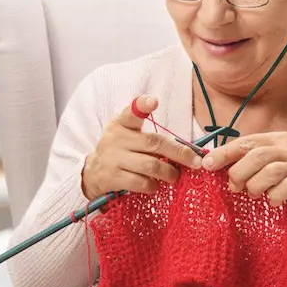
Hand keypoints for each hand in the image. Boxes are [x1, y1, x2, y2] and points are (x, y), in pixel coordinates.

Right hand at [81, 96, 202, 198]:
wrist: (92, 174)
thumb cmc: (121, 151)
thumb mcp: (128, 135)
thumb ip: (150, 137)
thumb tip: (187, 150)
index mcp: (121, 124)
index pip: (131, 111)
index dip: (142, 105)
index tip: (153, 100)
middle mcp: (116, 139)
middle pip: (154, 143)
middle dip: (179, 153)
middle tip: (195, 162)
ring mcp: (113, 159)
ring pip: (151, 165)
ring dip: (168, 173)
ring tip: (174, 176)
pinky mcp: (112, 178)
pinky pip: (141, 182)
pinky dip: (153, 186)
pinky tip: (155, 186)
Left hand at [201, 132, 286, 206]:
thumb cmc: (283, 172)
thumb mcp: (266, 160)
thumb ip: (244, 158)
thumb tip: (210, 161)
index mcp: (275, 139)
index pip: (245, 143)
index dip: (224, 153)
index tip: (207, 165)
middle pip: (258, 156)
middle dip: (240, 173)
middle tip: (235, 187)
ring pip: (272, 171)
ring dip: (256, 186)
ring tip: (253, 193)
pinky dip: (275, 196)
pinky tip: (272, 201)